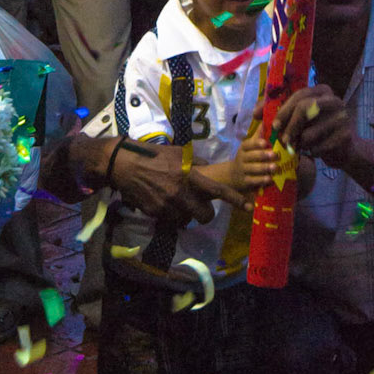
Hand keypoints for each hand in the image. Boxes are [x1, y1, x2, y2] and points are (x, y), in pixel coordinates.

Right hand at [121, 141, 251, 220]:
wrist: (124, 165)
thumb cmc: (153, 155)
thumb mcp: (179, 154)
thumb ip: (196, 164)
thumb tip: (207, 171)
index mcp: (190, 176)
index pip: (218, 190)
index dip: (235, 199)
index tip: (249, 206)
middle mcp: (181, 194)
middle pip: (205, 215)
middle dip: (206, 213)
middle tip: (200, 206)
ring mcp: (168, 206)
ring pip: (187, 219)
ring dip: (185, 213)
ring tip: (175, 199)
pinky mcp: (156, 214)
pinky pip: (171, 220)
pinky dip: (170, 214)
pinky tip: (162, 200)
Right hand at [196, 133, 278, 204]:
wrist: (232, 175)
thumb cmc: (246, 158)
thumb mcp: (249, 147)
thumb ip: (258, 135)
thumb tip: (266, 120)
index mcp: (243, 148)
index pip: (248, 144)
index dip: (256, 143)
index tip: (265, 143)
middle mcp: (242, 159)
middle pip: (251, 156)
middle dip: (263, 155)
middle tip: (274, 154)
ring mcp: (243, 171)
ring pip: (253, 169)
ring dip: (264, 168)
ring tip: (275, 167)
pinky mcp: (245, 182)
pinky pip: (253, 181)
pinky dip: (261, 180)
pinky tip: (270, 179)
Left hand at [269, 85, 356, 169]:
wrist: (345, 149)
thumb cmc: (317, 131)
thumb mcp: (301, 118)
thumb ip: (279, 112)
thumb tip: (255, 113)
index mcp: (322, 91)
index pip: (299, 95)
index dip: (283, 110)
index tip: (273, 126)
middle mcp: (334, 100)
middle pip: (304, 108)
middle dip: (289, 126)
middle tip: (282, 140)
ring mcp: (343, 117)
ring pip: (311, 132)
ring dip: (300, 144)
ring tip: (298, 148)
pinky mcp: (346, 135)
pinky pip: (320, 147)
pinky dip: (312, 153)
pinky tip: (312, 153)